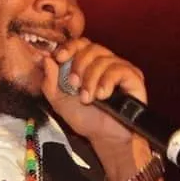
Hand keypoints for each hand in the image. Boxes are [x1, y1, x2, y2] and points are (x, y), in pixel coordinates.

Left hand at [42, 37, 151, 178]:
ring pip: (103, 59)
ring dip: (91, 79)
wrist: (103, 136)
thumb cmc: (84, 117)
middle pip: (90, 48)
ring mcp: (119, 68)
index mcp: (86, 63)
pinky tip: (102, 95)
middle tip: (73, 85)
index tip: (59, 57)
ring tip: (88, 98)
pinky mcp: (133, 77)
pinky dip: (107, 82)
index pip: (79, 43)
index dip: (69, 47)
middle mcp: (104, 62)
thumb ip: (49, 81)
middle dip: (78, 65)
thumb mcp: (58, 100)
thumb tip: (46, 59)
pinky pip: (119, 69)